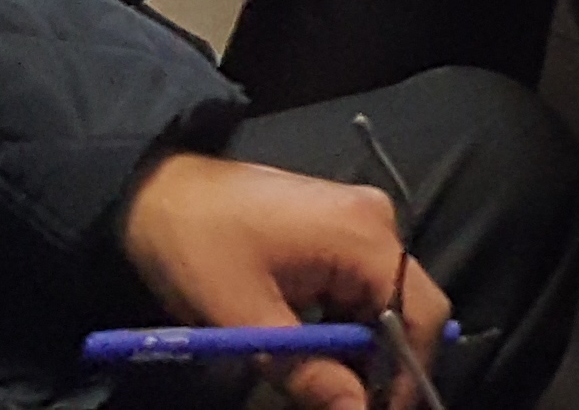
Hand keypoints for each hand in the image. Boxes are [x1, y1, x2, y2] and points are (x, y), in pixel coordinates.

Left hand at [121, 148, 446, 409]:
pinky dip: (341, 326)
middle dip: (378, 365)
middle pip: (405, 309)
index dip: (409, 371)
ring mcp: (358, 221)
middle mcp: (375, 222)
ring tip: (318, 382)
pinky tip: (310, 350)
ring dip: (356, 349)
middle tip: (342, 404)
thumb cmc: (197, 245)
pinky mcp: (338, 229)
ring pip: (381, 303)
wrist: (157, 190)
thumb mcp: (245, 318)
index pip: (422, 311)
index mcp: (362, 235)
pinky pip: (358, 288)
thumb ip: (307, 370)